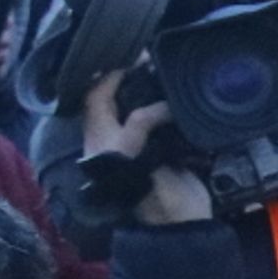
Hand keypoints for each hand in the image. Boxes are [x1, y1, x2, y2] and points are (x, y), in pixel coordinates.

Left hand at [77, 71, 213, 224]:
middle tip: (150, 66)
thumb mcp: (131, 146)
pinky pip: (162, 128)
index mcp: (100, 135)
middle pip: (116, 103)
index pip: (95, 97)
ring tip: (166, 80)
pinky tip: (182, 104)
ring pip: (138, 114)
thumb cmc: (138, 181)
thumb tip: (164, 105)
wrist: (170, 217)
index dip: (108, 77)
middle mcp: (116, 138)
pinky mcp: (161, 155)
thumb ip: (143, 118)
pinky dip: (170, 115)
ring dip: (150, 97)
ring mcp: (139, 146)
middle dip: (130, 84)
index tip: (130, 61)